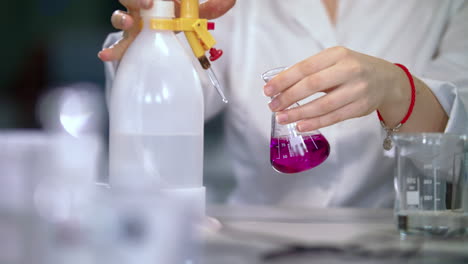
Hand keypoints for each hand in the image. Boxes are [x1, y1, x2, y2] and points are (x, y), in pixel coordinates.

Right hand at [98, 0, 235, 60]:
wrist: (172, 21)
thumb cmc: (179, 11)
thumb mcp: (194, 8)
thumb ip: (210, 5)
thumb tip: (229, 2)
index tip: (152, 1)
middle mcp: (140, 7)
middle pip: (127, 0)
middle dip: (133, 2)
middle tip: (146, 6)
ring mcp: (134, 24)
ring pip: (119, 18)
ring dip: (121, 20)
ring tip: (128, 25)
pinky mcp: (132, 41)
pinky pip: (120, 43)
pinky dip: (113, 49)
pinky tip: (105, 55)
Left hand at [263, 46, 409, 131]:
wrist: (387, 80)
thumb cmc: (352, 70)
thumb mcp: (334, 61)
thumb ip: (311, 71)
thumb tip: (279, 86)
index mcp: (337, 54)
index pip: (305, 67)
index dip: (284, 80)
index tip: (268, 90)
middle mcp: (349, 70)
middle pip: (312, 85)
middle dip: (288, 97)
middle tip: (273, 106)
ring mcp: (357, 90)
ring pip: (322, 105)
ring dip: (299, 113)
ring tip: (283, 118)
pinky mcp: (360, 108)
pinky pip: (333, 117)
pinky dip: (315, 123)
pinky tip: (301, 125)